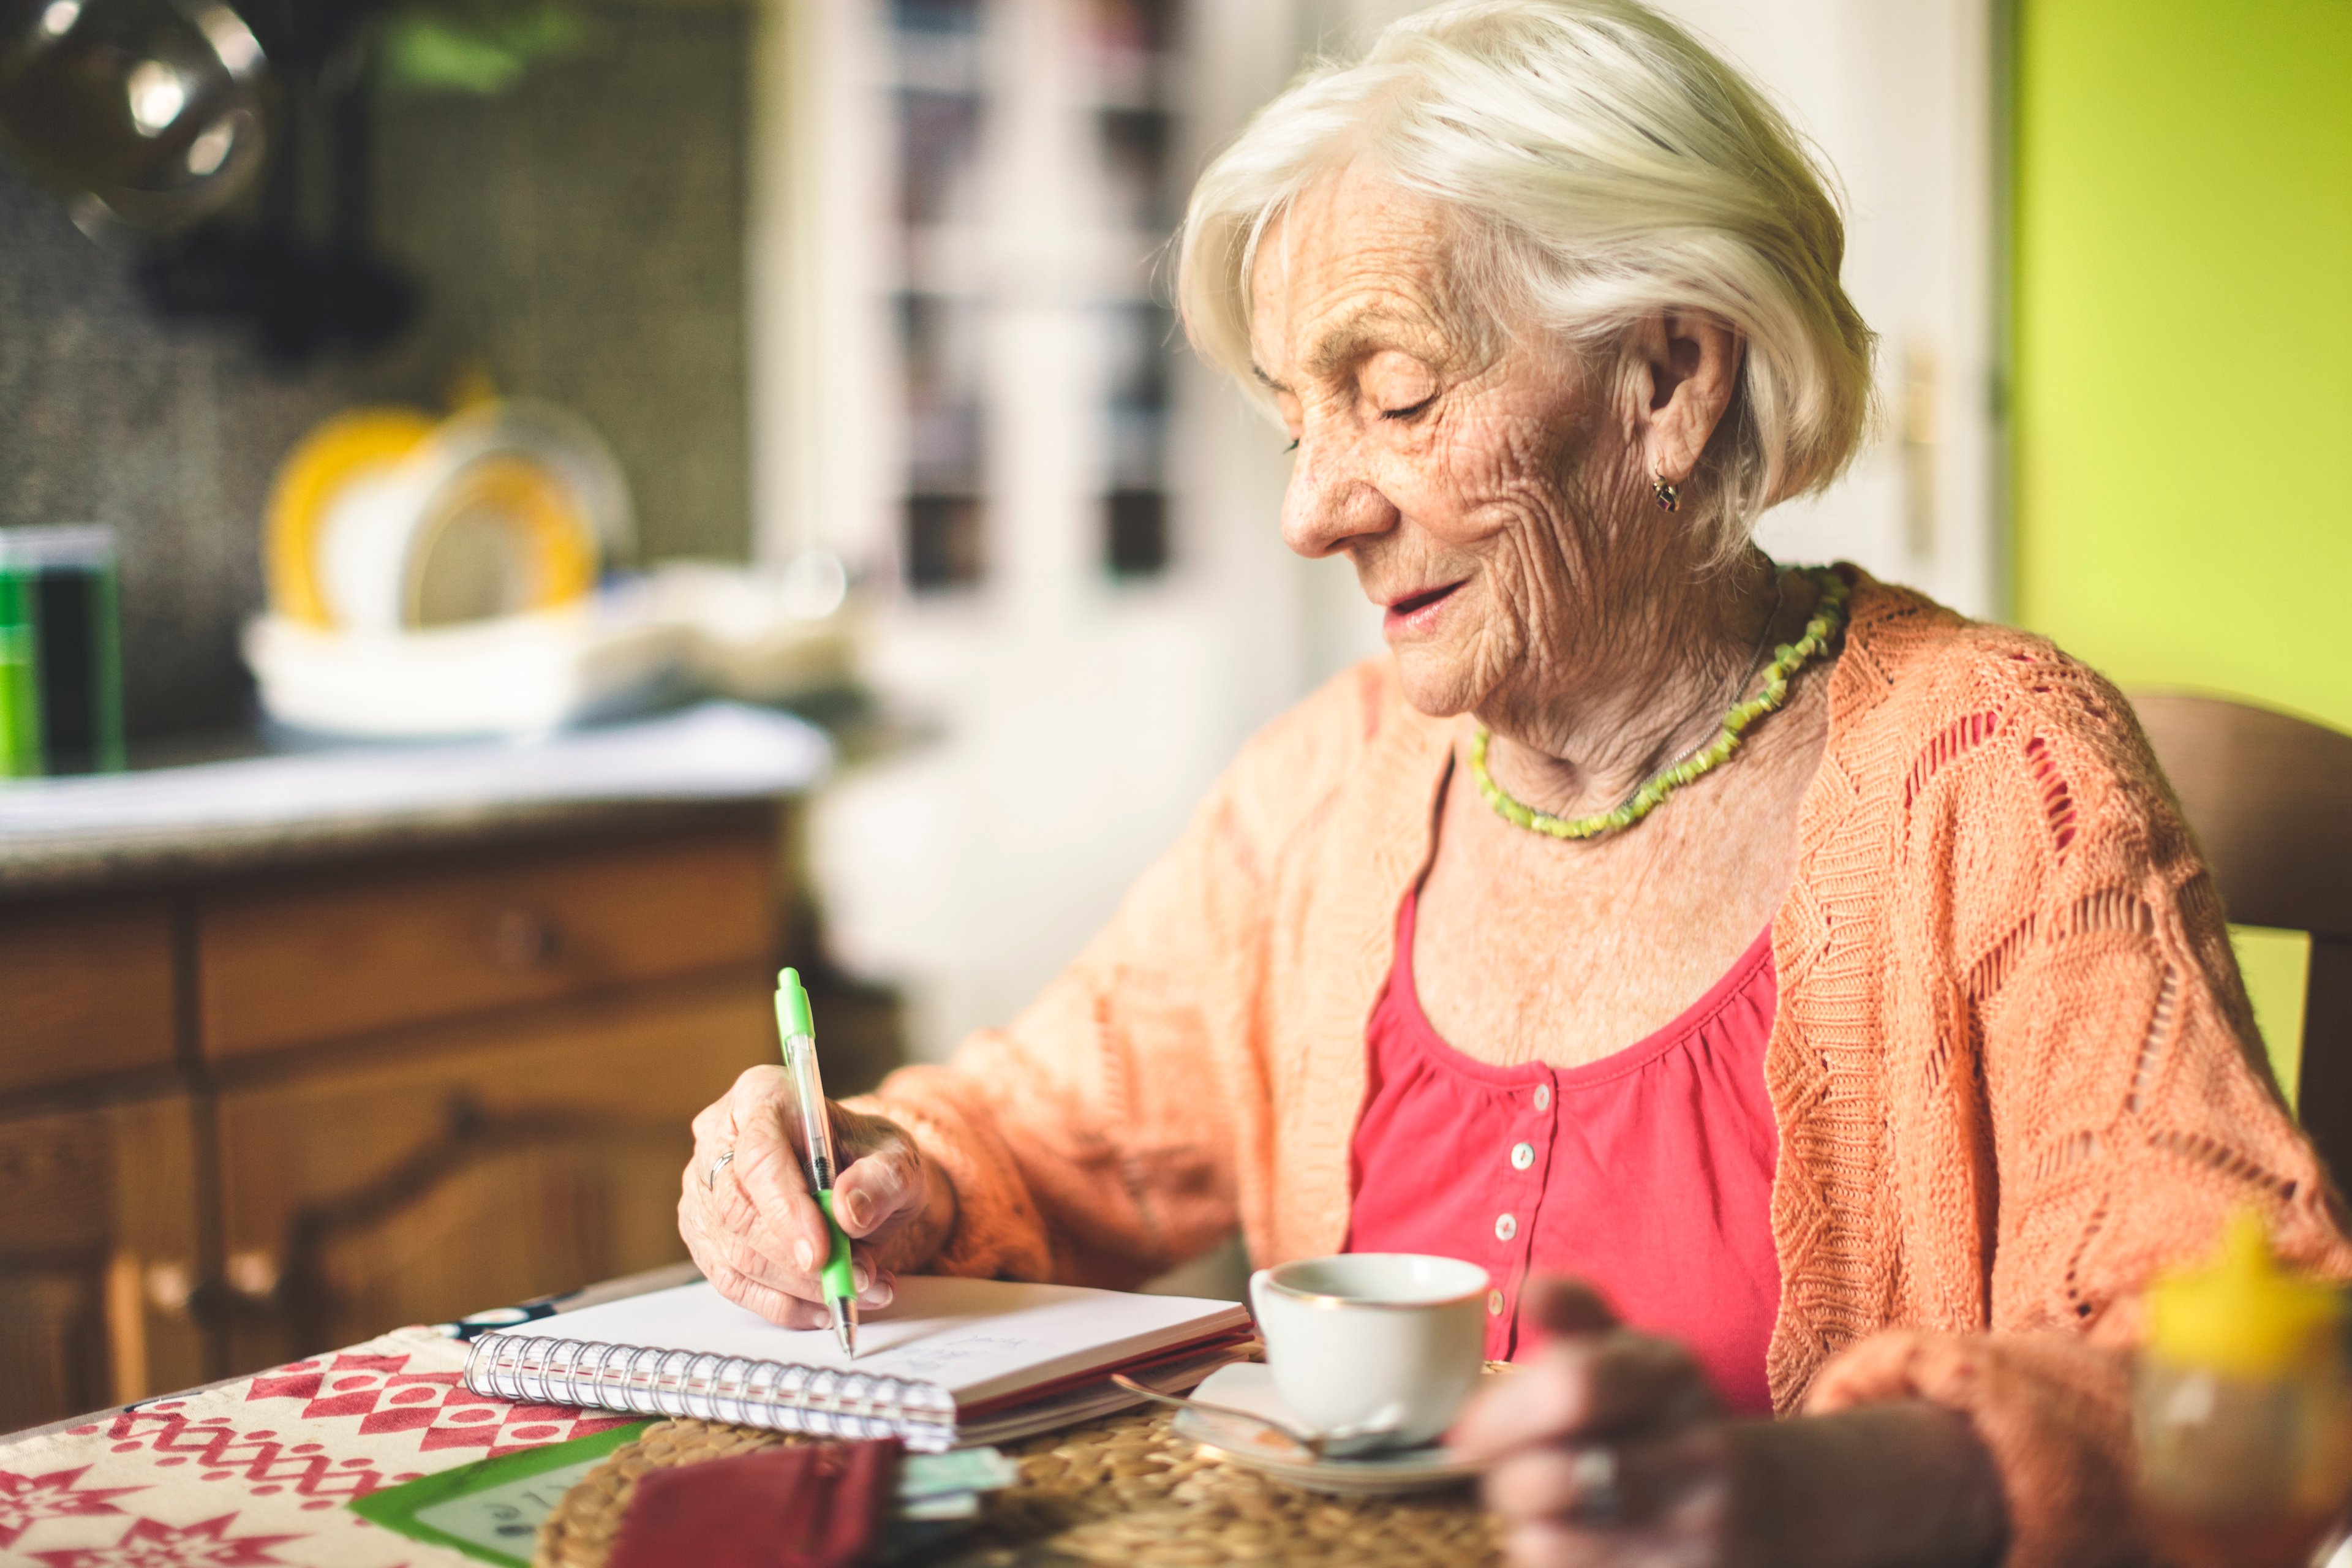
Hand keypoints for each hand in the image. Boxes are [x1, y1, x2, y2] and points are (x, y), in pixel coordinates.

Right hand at [679, 1065, 956, 1328]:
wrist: (856, 1180)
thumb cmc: (867, 1158)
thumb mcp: (897, 1156)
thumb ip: (884, 1178)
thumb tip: (850, 1211)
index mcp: (761, 1096)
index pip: (759, 1156)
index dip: (786, 1209)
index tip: (820, 1254)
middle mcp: (719, 1138)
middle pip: (739, 1210)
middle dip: (798, 1259)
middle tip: (855, 1278)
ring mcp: (702, 1190)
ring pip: (734, 1254)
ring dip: (799, 1288)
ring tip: (858, 1290)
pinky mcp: (704, 1236)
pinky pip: (732, 1283)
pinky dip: (782, 1305)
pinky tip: (824, 1307)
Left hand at [1450, 1278, 1731, 1567]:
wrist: (1766, 1504)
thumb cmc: (1669, 1417)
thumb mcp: (1637, 1353)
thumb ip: (1578, 1312)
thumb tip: (1526, 1287)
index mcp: (1672, 1375)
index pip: (1573, 1387)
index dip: (1499, 1415)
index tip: (1467, 1434)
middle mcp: (1698, 1451)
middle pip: (1549, 1478)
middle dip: (1504, 1480)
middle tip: (1509, 1478)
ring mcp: (1700, 1531)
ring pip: (1548, 1544)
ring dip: (1527, 1530)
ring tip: (1550, 1513)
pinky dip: (1558, 1564)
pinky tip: (1580, 1545)